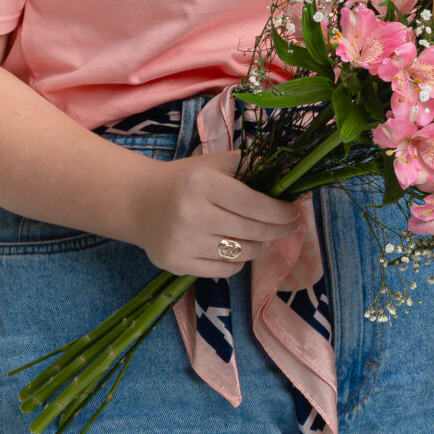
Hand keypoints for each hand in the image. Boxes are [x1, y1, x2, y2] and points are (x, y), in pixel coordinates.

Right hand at [126, 152, 296, 277]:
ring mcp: (183, 243)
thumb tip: (291, 176)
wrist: (138, 202)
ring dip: (260, 245)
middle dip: (279, 229)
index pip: (255, 204)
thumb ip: (252, 166)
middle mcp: (192, 215)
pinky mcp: (177, 264)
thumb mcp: (215, 163)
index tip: (295, 211)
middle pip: (253, 231)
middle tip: (290, 225)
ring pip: (243, 253)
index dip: (281, 212)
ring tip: (262, 234)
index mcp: (203, 184)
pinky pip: (225, 270)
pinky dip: (239, 260)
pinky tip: (237, 247)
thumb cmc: (185, 180)